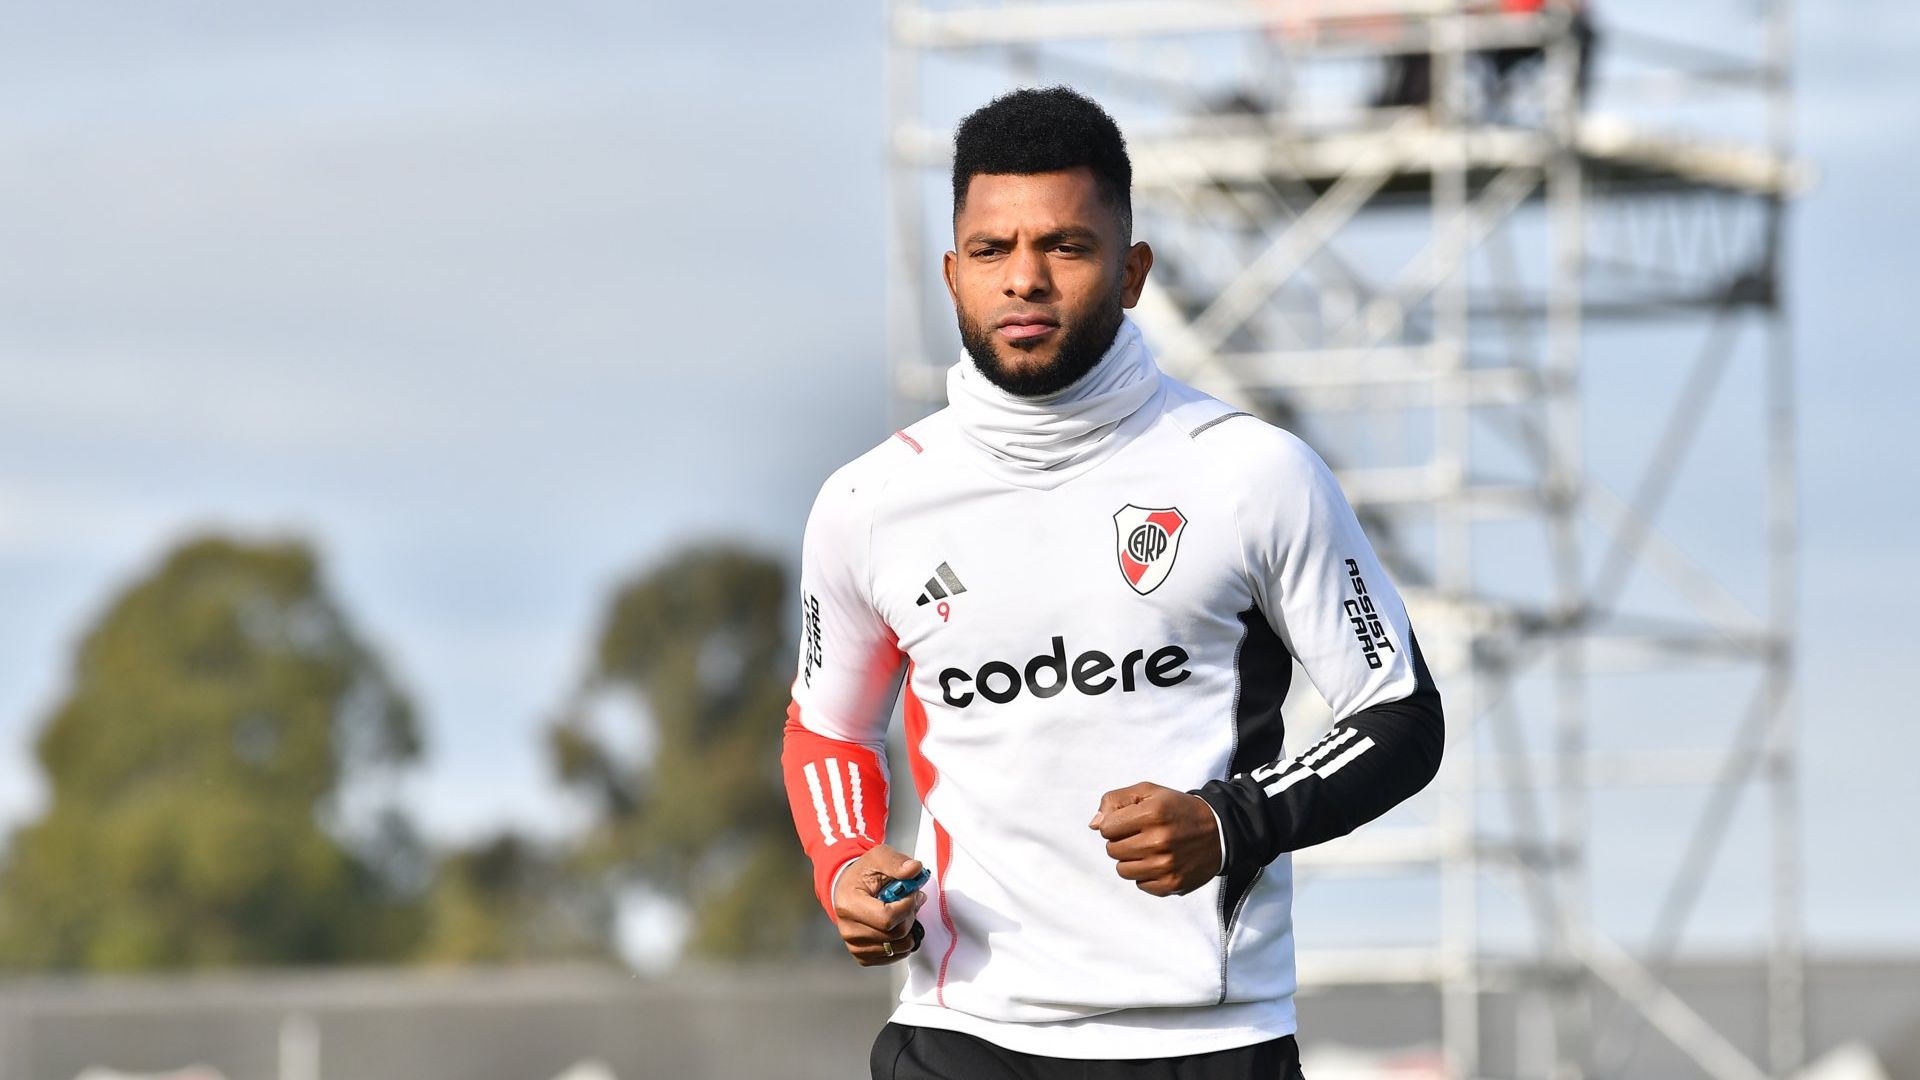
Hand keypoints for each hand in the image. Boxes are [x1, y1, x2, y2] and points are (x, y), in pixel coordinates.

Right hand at [831, 843, 927, 966]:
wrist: (848, 888)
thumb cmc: (864, 873)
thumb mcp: (879, 857)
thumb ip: (897, 862)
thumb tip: (915, 869)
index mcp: (849, 904)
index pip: (888, 918)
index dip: (907, 906)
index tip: (911, 892)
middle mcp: (848, 929)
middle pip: (895, 934)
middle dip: (910, 916)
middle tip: (910, 901)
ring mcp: (854, 946)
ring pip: (897, 948)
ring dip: (909, 930)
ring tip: (903, 913)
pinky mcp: (862, 956)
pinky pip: (893, 957)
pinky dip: (902, 943)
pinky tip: (897, 926)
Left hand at [1089, 782, 1222, 896]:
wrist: (1218, 831)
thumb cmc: (1177, 809)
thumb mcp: (1148, 792)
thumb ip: (1115, 801)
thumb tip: (1094, 824)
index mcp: (1152, 814)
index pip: (1106, 828)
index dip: (1115, 824)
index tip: (1130, 822)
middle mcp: (1159, 841)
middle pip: (1112, 850)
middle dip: (1122, 842)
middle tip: (1141, 835)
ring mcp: (1166, 866)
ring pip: (1122, 870)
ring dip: (1131, 859)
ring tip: (1149, 849)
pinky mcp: (1172, 884)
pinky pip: (1140, 884)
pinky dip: (1146, 874)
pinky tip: (1159, 862)